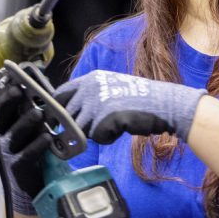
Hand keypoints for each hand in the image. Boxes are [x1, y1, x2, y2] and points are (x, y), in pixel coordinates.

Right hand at [0, 85, 54, 214]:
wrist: (35, 184)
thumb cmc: (35, 150)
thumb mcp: (33, 130)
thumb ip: (34, 114)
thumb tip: (45, 91)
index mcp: (5, 127)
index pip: (2, 109)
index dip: (6, 97)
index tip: (15, 85)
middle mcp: (2, 139)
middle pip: (2, 119)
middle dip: (10, 104)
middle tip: (20, 92)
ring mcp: (8, 154)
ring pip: (14, 136)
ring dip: (26, 122)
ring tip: (38, 113)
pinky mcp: (18, 168)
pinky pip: (26, 155)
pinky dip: (36, 145)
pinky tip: (47, 138)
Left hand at [55, 70, 205, 144]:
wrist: (162, 104)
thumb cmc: (139, 97)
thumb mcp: (110, 86)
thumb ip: (90, 95)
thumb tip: (68, 112)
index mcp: (89, 79)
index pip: (59, 94)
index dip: (56, 110)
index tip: (58, 121)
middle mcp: (89, 89)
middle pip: (67, 115)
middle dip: (76, 126)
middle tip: (90, 129)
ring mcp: (95, 105)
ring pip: (81, 129)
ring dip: (95, 132)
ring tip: (114, 124)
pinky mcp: (103, 120)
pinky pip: (97, 138)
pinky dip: (108, 138)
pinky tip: (121, 129)